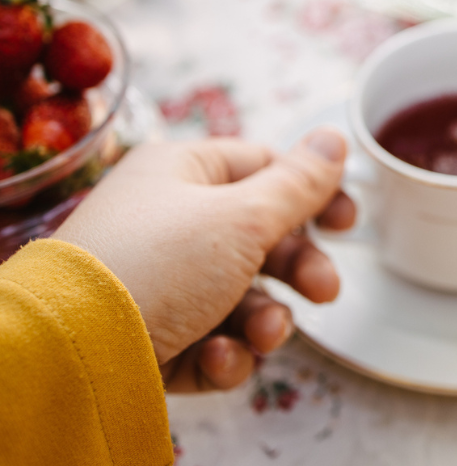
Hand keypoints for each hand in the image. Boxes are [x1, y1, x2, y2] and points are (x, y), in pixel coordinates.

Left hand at [53, 128, 355, 391]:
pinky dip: (224, 352)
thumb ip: (298, 184)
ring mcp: (157, 281)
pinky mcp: (150, 336)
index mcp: (182, 173)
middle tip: (323, 291)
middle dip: (298, 270)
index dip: (311, 193)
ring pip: (241, 297)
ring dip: (265, 320)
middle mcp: (168, 221)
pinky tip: (215, 356)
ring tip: (262, 335)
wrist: (70, 353)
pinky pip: (210, 340)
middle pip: (260, 238)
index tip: (349, 222)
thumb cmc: (157, 265)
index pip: (262, 168)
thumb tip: (334, 138)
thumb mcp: (242, 217)